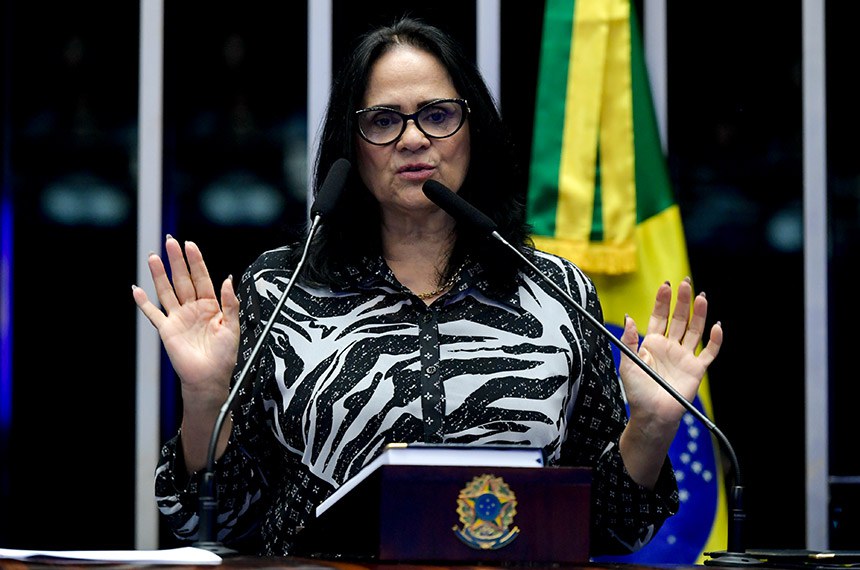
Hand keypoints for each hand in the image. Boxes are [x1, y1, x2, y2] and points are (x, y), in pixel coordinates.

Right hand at [132, 235, 239, 410]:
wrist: (209, 378)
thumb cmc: (224, 356)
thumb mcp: (232, 327)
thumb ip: (230, 303)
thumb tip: (228, 280)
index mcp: (210, 306)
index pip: (202, 278)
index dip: (196, 261)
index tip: (190, 245)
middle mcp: (193, 308)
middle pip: (182, 279)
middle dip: (176, 260)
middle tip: (170, 242)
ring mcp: (178, 317)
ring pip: (167, 291)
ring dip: (159, 274)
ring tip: (153, 257)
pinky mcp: (167, 329)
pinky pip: (153, 313)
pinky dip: (144, 302)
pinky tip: (137, 289)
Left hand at [617, 278, 721, 486]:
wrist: (652, 415)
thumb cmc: (637, 392)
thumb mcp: (627, 364)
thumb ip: (629, 341)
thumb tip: (629, 318)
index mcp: (652, 344)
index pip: (659, 317)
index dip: (663, 302)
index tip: (666, 285)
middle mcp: (670, 347)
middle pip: (678, 319)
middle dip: (682, 301)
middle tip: (687, 283)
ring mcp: (684, 357)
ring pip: (694, 330)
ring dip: (699, 314)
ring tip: (701, 297)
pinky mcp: (697, 369)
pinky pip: (709, 352)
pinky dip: (715, 340)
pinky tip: (717, 326)